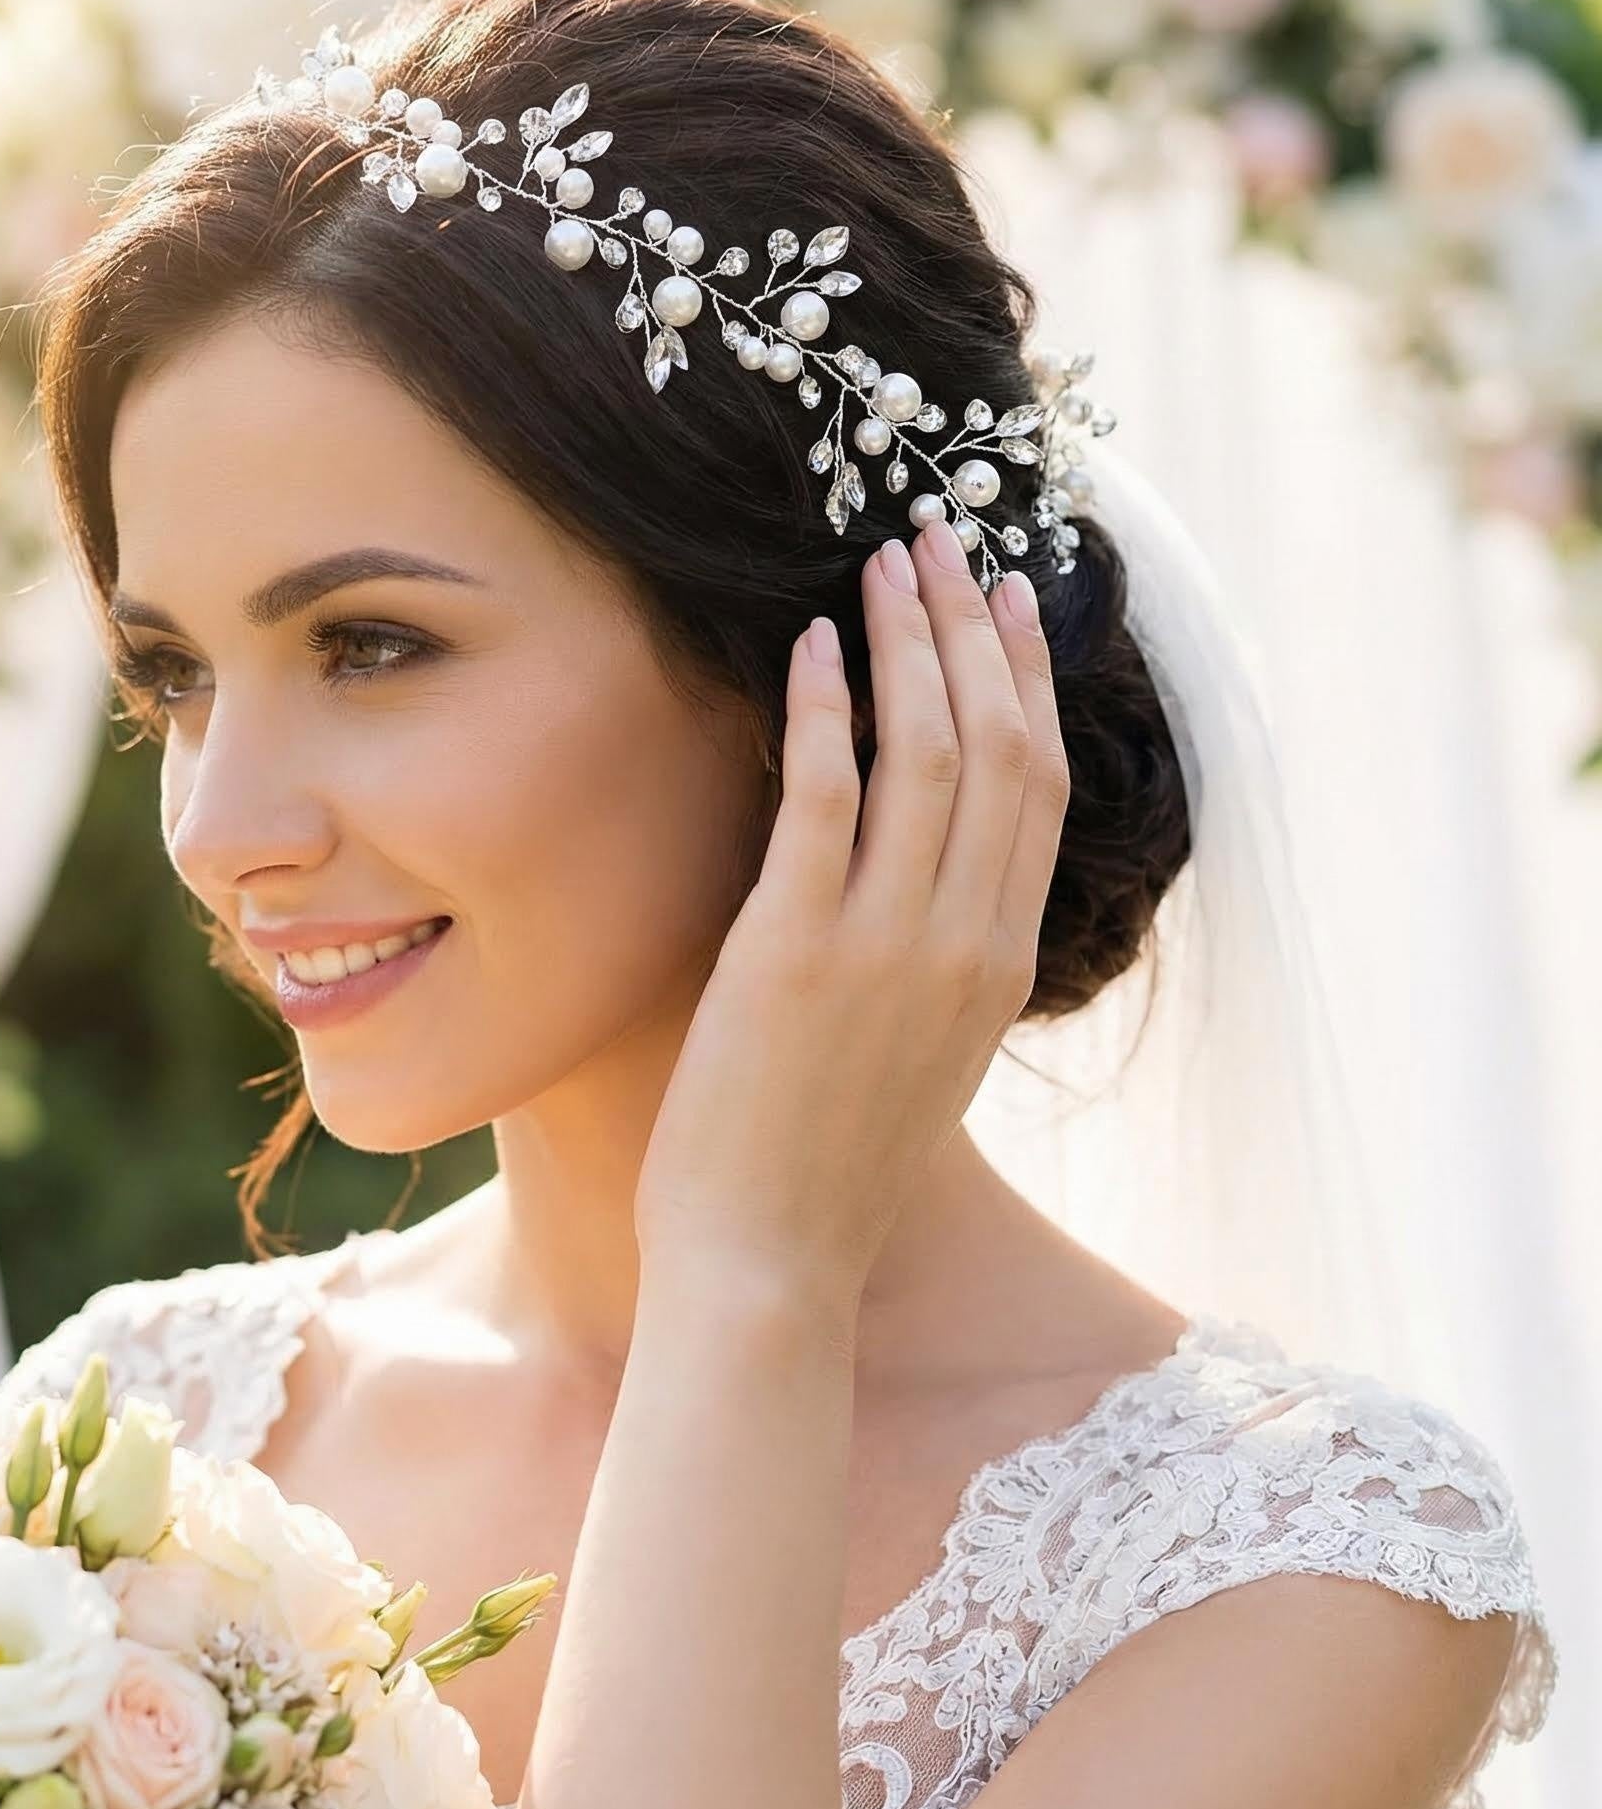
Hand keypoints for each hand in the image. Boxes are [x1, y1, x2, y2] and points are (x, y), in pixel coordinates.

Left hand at [633, 521, 1068, 1328]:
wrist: (768, 1267)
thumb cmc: (826, 1168)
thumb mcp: (920, 1056)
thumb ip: (938, 960)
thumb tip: (921, 873)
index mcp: (998, 964)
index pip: (1039, 788)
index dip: (1028, 681)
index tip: (1011, 600)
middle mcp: (964, 942)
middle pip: (999, 747)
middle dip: (975, 630)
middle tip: (945, 540)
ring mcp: (886, 945)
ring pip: (928, 754)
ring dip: (909, 643)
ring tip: (885, 563)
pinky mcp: (794, 952)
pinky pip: (824, 800)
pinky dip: (822, 712)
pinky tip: (809, 646)